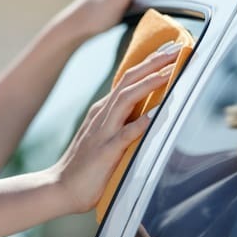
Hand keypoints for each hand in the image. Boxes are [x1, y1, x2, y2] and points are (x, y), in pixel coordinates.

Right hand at [51, 46, 179, 212]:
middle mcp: (103, 116)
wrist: (60, 187)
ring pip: (126, 99)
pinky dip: (138, 125)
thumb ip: (122, 123)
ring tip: (170, 71)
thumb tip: (148, 113)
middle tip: (176, 48)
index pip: (128, 80)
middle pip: (128, 81)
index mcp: (104, 111)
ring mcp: (103, 132)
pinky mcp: (104, 152)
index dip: (149, 63)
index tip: (170, 49)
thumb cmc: (86, 166)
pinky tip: (154, 116)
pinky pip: (124, 135)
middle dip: (153, 63)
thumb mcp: (105, 137)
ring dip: (149, 84)